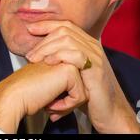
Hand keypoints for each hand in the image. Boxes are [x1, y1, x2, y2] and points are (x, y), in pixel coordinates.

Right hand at [0, 61, 86, 132]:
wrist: (14, 95)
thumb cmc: (29, 94)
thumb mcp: (52, 87)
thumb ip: (67, 86)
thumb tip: (85, 96)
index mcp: (60, 56)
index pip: (77, 84)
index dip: (66, 100)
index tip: (49, 102)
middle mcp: (65, 55)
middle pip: (82, 87)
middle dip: (68, 101)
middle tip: (49, 104)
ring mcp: (68, 60)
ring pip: (83, 92)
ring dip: (67, 104)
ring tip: (49, 103)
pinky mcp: (69, 69)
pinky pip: (80, 96)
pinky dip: (66, 105)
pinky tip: (50, 103)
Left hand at [25, 20, 139, 133]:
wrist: (110, 114)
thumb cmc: (89, 96)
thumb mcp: (73, 74)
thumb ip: (61, 61)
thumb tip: (39, 55)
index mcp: (87, 44)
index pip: (65, 25)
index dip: (46, 25)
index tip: (29, 29)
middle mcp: (93, 46)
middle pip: (64, 30)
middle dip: (43, 39)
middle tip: (30, 55)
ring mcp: (96, 56)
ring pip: (67, 39)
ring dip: (47, 48)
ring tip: (34, 60)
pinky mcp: (96, 70)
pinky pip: (76, 54)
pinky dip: (59, 56)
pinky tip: (48, 63)